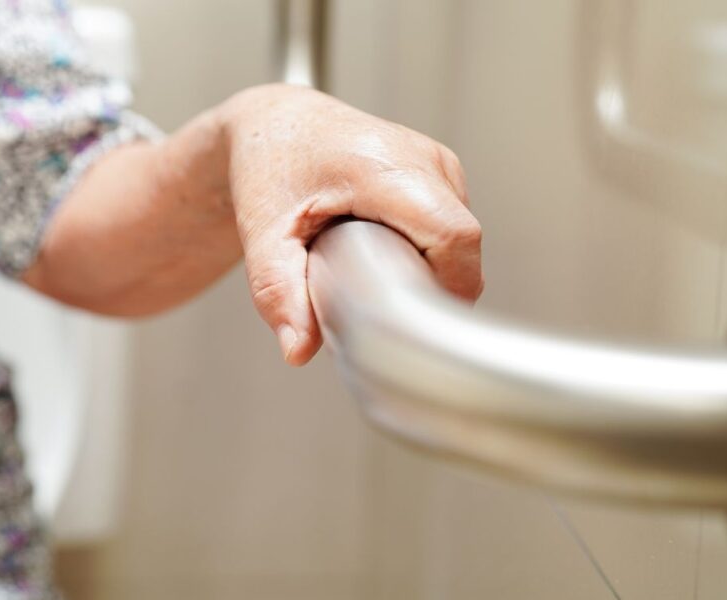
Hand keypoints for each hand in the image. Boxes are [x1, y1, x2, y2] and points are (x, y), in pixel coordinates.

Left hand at [221, 84, 483, 365]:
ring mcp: (440, 163)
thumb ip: (279, 293)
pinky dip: (430, 254)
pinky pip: (455, 230)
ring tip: (375, 270)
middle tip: (378, 302)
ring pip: (463, 243)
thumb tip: (299, 349)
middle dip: (430, 288)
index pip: (453, 236)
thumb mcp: (263, 234)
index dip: (444, 287)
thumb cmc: (269, 162)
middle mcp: (423, 158)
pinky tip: (387, 252)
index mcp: (384, 165)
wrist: (275, 124)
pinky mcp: (443, 173)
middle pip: (463, 247)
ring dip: (430, 271)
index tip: (410, 316)